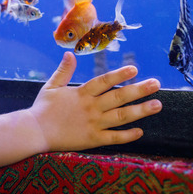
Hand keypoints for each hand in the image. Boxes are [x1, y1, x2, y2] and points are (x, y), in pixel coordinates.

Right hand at [28, 51, 161, 151]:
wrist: (35, 132)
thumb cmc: (42, 108)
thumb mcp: (51, 86)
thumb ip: (63, 70)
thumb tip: (70, 54)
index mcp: (81, 93)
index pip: (104, 81)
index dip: (119, 75)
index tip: (135, 69)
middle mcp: (91, 107)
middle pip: (119, 97)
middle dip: (139, 90)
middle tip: (156, 84)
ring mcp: (93, 124)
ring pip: (121, 117)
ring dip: (140, 111)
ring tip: (157, 105)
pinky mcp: (93, 140)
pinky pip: (114, 138)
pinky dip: (127, 135)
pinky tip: (140, 131)